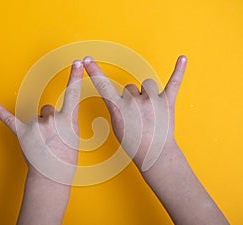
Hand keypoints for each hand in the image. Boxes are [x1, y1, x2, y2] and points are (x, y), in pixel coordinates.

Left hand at [0, 60, 83, 182]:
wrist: (52, 178)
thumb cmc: (65, 161)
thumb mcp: (74, 138)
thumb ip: (66, 122)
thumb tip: (56, 117)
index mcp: (68, 121)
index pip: (73, 94)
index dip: (75, 77)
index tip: (77, 63)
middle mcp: (52, 120)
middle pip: (49, 109)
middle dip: (50, 120)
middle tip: (52, 137)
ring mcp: (36, 126)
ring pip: (37, 117)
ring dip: (38, 127)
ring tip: (42, 143)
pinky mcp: (22, 133)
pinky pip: (9, 119)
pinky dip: (0, 111)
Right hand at [83, 56, 186, 170]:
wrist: (155, 155)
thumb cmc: (134, 143)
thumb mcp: (116, 126)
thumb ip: (117, 108)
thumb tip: (123, 97)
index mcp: (119, 108)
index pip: (102, 85)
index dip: (94, 71)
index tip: (87, 60)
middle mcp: (134, 101)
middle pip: (130, 87)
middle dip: (132, 97)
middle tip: (138, 114)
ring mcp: (152, 100)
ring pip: (146, 84)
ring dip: (147, 93)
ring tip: (151, 109)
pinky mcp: (167, 102)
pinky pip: (174, 82)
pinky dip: (179, 71)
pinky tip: (182, 59)